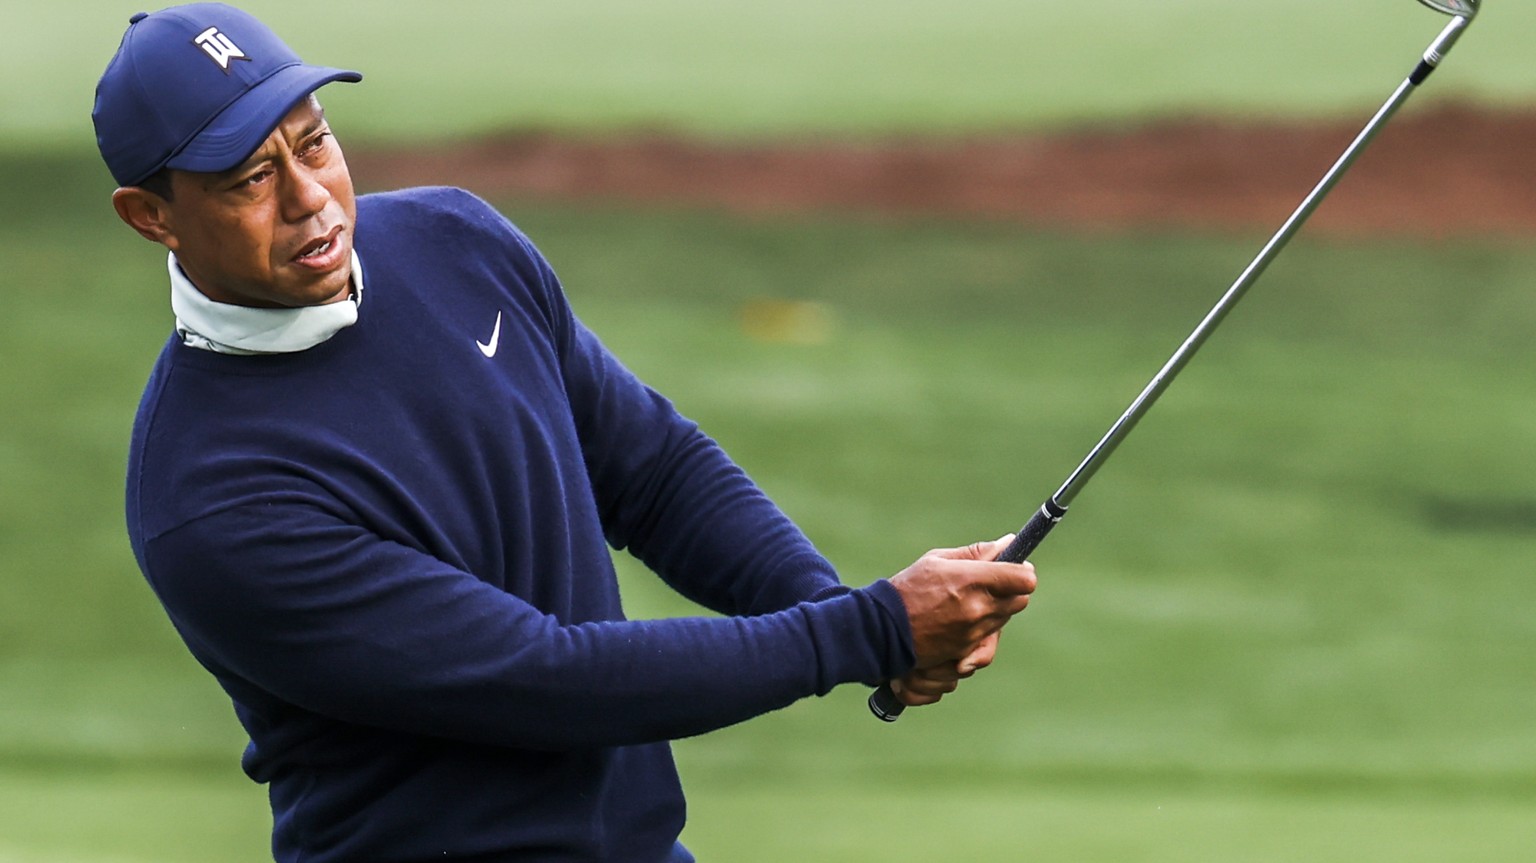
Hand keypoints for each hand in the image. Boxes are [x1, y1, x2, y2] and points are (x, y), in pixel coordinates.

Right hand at [887, 536, 1035, 705]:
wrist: (881, 629)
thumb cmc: (907, 589)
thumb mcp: (937, 561)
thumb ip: (975, 553)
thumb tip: (1008, 543)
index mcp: (971, 581)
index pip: (1023, 579)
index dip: (1023, 573)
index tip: (1016, 569)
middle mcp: (977, 609)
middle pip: (1020, 600)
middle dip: (1012, 590)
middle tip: (995, 584)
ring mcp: (972, 634)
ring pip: (1004, 620)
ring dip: (996, 610)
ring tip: (970, 602)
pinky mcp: (965, 652)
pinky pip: (988, 643)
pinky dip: (982, 633)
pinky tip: (965, 624)